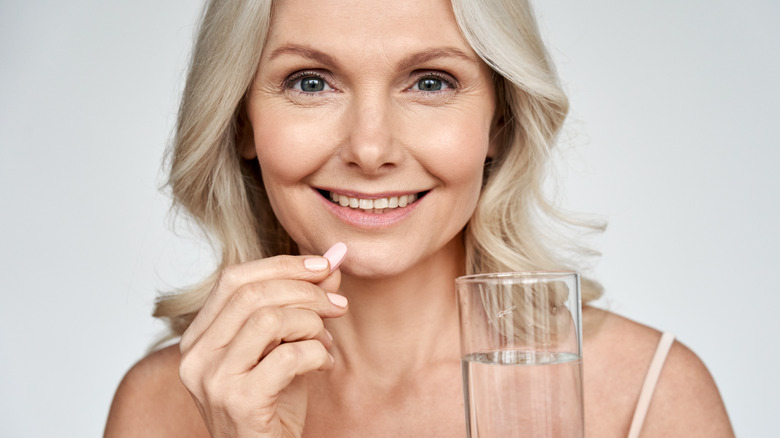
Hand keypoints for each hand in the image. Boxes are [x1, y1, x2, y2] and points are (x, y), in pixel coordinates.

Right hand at [178, 243, 347, 436]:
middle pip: (252, 294)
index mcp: (199, 338)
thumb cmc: (272, 406)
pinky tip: (325, 365)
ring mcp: (213, 381)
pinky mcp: (240, 403)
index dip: (282, 265)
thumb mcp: (285, 346)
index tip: (323, 266)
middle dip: (305, 291)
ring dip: (312, 324)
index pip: (234, 278)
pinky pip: (288, 357)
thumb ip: (301, 304)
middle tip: (338, 305)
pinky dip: (318, 354)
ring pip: (269, 320)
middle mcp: (196, 357)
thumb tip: (332, 260)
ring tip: (327, 342)